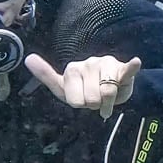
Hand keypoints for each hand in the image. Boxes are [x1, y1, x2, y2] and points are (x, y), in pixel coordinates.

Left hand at [25, 53, 141, 118]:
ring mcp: (106, 64)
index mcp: (72, 69)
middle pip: (91, 98)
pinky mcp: (123, 69)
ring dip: (110, 102)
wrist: (112, 89)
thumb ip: (46, 76)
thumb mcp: (65, 88)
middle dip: (96, 104)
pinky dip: (131, 67)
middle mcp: (88, 63)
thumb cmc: (86, 89)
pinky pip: (127, 70)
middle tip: (96, 98)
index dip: (81, 104)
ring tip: (108, 96)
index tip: (82, 99)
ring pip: (107, 93)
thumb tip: (27, 58)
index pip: (75, 99)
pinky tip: (135, 63)